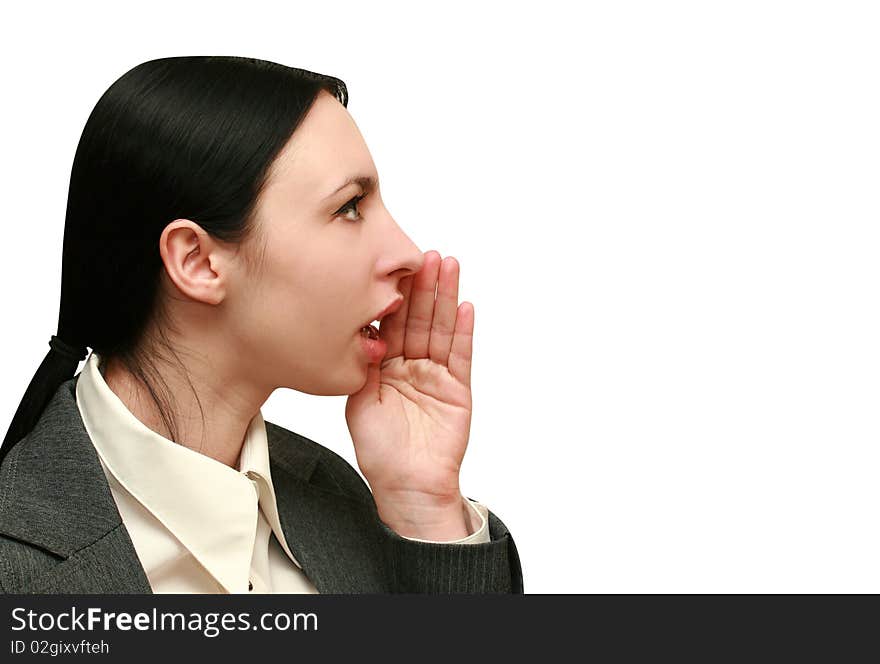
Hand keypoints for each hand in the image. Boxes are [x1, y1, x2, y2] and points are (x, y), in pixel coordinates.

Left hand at [345, 251, 474, 539]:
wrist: (406, 485)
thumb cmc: (379, 451)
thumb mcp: (359, 401)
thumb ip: (365, 364)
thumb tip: (362, 328)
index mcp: (386, 366)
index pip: (393, 323)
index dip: (396, 295)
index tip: (397, 265)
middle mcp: (412, 366)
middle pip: (420, 319)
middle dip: (424, 286)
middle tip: (428, 254)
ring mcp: (437, 376)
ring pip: (442, 329)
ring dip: (446, 297)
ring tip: (450, 266)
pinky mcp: (457, 389)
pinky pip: (461, 355)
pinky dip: (463, 331)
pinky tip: (466, 307)